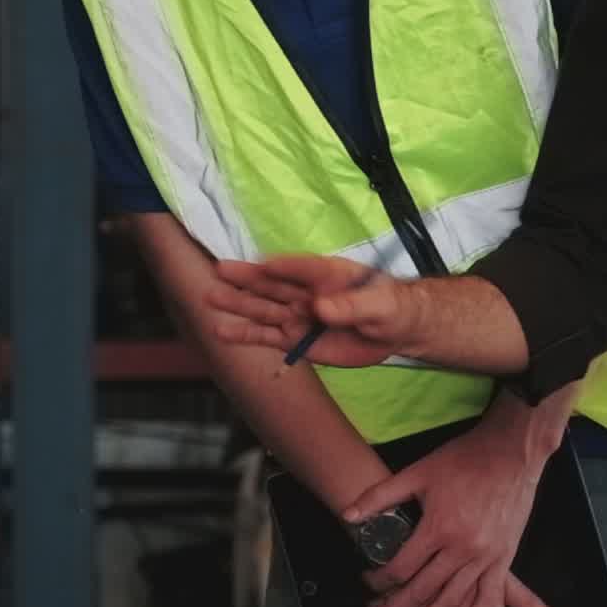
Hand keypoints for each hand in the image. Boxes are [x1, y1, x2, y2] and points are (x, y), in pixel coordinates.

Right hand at [204, 252, 420, 366]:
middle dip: (247, 279)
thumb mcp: (380, 305)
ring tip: (209, 298)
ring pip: (264, 309)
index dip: (284, 267)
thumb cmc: (391, 306)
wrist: (396, 331)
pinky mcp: (297, 339)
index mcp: (328, 274)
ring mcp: (299, 316)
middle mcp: (307, 292)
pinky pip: (268, 336)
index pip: (302, 267)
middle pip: (273, 285)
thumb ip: (352, 305)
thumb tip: (320, 307)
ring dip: (238, 305)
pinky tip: (222, 331)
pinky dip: (246, 335)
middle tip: (219, 271)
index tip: (264, 266)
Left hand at [342, 393, 567, 606]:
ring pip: (452, 603)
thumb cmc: (463, 459)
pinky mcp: (504, 560)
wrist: (512, 452)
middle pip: (422, 592)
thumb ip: (380, 496)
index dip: (379, 580)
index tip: (368, 581)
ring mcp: (486, 557)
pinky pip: (487, 601)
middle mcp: (463, 549)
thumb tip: (347, 516)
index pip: (401, 568)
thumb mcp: (417, 472)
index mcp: (439, 527)